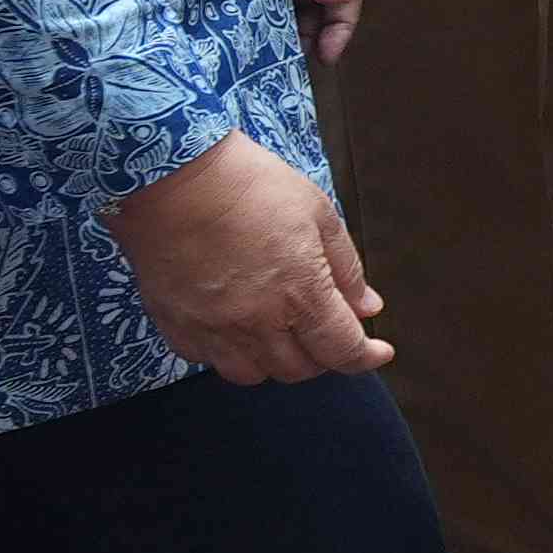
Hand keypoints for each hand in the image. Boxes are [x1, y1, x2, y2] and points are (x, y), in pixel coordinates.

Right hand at [107, 134, 386, 383]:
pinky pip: (207, 360)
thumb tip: (367, 307)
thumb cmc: (251, 187)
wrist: (175, 177)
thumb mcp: (319, 216)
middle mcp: (257, 322)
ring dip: (275, 360)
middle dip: (321, 355)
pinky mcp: (176, 327)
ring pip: (253, 374)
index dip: (364, 357)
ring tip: (281, 329)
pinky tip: (236, 324)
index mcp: (301, 294)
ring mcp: (213, 329)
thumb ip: (346, 269)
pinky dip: (228, 352)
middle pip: (299, 369)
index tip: (377, 352)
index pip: (341, 350)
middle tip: (324, 329)